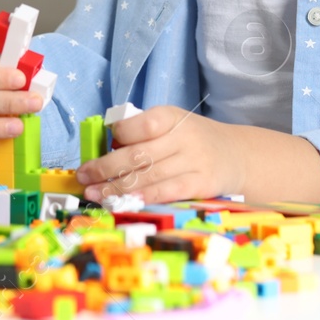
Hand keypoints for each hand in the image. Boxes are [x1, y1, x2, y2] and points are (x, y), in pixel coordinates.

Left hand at [74, 105, 243, 204]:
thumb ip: (142, 133)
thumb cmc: (192, 139)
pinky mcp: (200, 185)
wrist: (236, 155)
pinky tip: (122, 202)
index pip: (140, 125)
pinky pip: (165, 192)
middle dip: (105, 168)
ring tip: (93, 194)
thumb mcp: (171, 124)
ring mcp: (193, 162)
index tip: (98, 146)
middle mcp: (183, 137)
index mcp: (171, 116)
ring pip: (148, 177)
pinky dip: (141, 198)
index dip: (117, 136)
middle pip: (138, 155)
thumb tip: (105, 148)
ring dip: (116, 188)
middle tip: (83, 176)